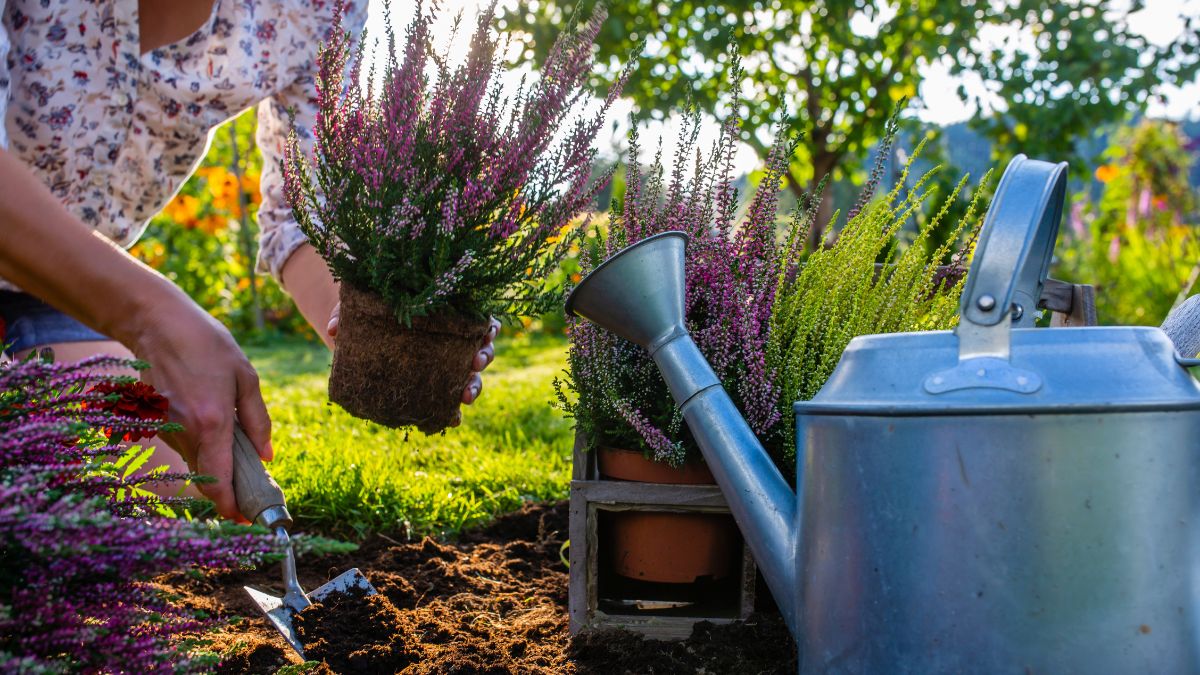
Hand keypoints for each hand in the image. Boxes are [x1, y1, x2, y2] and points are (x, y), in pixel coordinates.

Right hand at [133, 297, 270, 522]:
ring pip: (195, 463)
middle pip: (206, 478)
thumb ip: (258, 421)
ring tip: (240, 458)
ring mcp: (166, 428)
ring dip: (216, 468)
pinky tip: (215, 432)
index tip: (244, 519)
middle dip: (228, 492)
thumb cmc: (207, 345)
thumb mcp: (246, 377)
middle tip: (251, 493)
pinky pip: (184, 447)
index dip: (229, 506)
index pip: (218, 480)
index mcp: (212, 422)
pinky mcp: (155, 423)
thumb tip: (267, 457)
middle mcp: (186, 432)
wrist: (157, 324)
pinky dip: (201, 450)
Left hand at [328, 307, 499, 409]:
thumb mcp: (359, 305)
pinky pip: (447, 401)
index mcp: (446, 312)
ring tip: (466, 396)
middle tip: (476, 362)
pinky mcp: (431, 386)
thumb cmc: (368, 309)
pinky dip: (453, 412)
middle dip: (484, 355)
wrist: (358, 332)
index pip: (477, 316)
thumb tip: (335, 331)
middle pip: (481, 347)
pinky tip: (453, 419)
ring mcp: (444, 364)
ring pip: (471, 375)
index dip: (487, 324)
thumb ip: (348, 312)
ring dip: (474, 386)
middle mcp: (452, 339)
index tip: (486, 331)